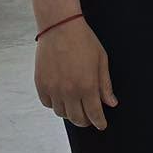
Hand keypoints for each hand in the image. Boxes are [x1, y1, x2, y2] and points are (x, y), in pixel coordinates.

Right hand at [35, 16, 116, 130]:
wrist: (60, 26)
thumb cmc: (83, 41)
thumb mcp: (101, 60)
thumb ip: (105, 85)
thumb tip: (111, 103)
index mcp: (87, 86)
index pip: (94, 114)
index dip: (99, 122)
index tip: (101, 125)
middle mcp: (69, 91)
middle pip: (77, 118)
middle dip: (85, 121)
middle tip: (89, 117)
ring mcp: (53, 88)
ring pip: (61, 113)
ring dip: (70, 112)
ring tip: (75, 105)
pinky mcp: (40, 83)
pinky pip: (47, 103)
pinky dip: (54, 104)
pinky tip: (61, 97)